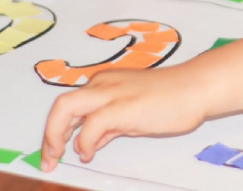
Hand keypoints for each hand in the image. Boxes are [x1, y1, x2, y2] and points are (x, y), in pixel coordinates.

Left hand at [40, 66, 206, 171]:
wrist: (194, 88)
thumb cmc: (170, 99)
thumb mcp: (131, 113)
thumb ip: (108, 125)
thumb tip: (89, 141)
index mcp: (104, 83)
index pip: (71, 105)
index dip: (58, 129)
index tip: (55, 150)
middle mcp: (101, 84)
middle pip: (61, 105)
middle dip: (49, 134)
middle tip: (48, 158)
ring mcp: (109, 94)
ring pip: (65, 109)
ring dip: (55, 136)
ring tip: (56, 157)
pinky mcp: (120, 107)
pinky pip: (90, 126)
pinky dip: (84, 142)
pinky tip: (88, 153)